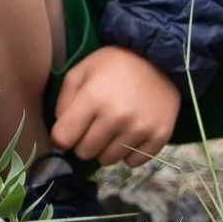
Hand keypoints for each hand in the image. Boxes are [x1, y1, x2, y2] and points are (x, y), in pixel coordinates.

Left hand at [49, 45, 180, 165]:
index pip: (63, 139)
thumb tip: (60, 134)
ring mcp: (140, 128)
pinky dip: (129, 153)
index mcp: (93, 98)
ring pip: (108, 160)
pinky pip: (133, 162)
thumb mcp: (83, 70)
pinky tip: (130, 135)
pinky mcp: (159, 136)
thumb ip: (64, 99)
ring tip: (112, 130)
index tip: (68, 131)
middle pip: (85, 152)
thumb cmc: (116, 64)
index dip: (62, 137)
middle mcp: (116, 117)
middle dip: (84, 143)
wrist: (162, 58)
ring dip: (105, 149)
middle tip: (93, 128)